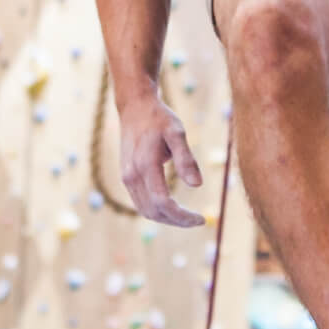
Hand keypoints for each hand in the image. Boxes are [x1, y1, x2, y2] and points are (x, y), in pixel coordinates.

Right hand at [118, 91, 203, 225]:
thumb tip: (197, 185)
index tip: (202, 219)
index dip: (182, 216)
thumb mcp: (177, 132)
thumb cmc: (158, 118)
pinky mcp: (127, 177)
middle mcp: (132, 175)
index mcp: (145, 165)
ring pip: (145, 210)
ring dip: (166, 218)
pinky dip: (157, 210)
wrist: (134, 107)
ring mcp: (127, 177)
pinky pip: (140, 203)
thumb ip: (186, 158)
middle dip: (177, 221)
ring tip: (187, 217)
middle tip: (198, 220)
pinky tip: (173, 207)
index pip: (163, 203)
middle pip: (153, 212)